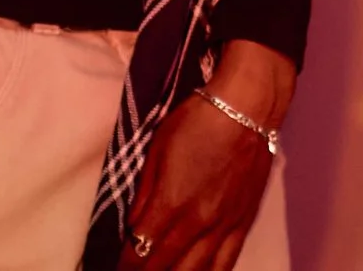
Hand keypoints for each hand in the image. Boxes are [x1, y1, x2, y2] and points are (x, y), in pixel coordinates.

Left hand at [123, 42, 293, 270]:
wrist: (247, 108)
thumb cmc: (197, 121)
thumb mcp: (158, 149)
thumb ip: (145, 193)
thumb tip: (133, 226)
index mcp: (171, 203)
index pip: (140, 249)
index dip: (125, 264)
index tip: (116, 267)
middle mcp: (198, 222)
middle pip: (165, 266)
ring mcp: (224, 226)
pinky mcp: (244, 223)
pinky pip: (227, 262)